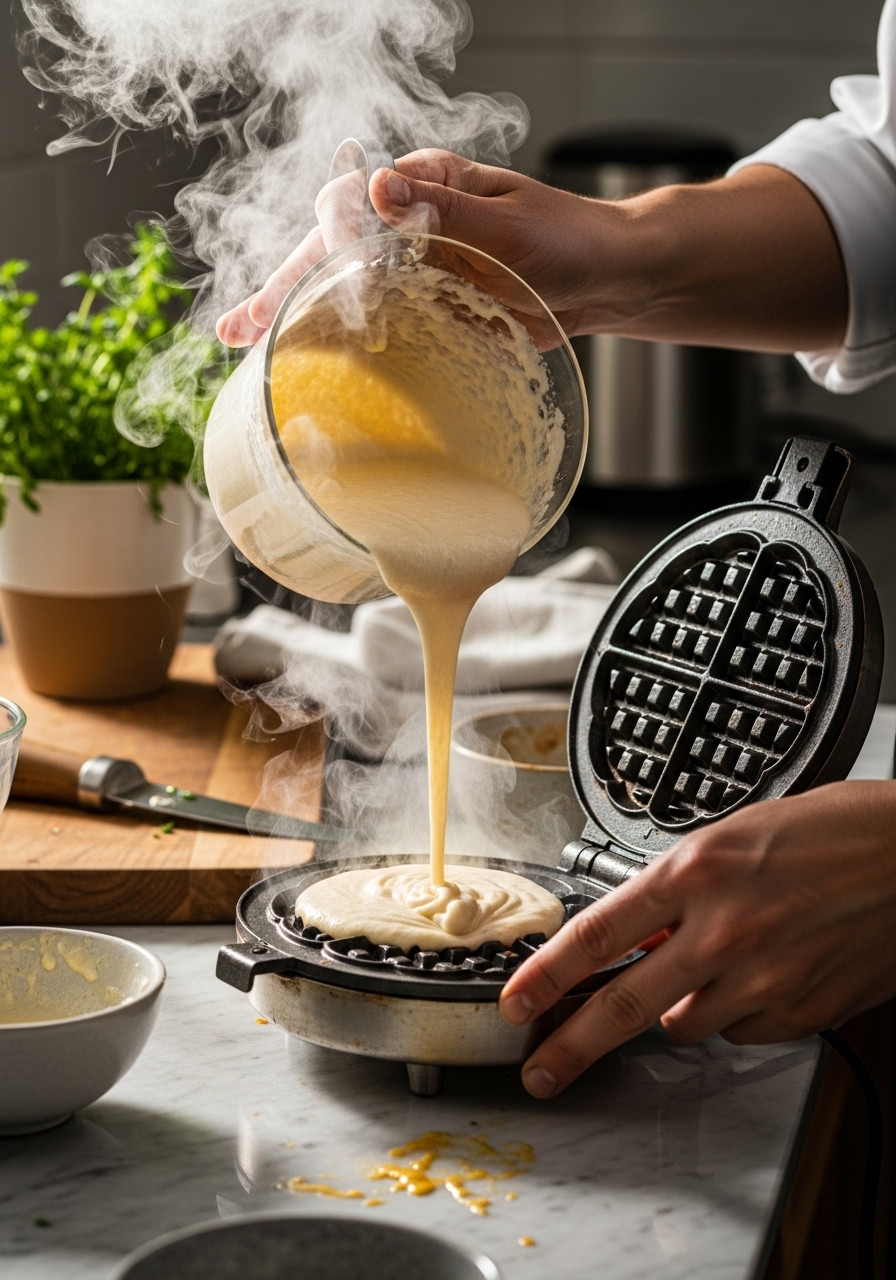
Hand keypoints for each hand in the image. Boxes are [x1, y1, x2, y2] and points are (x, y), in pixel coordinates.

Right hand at [215, 149, 619, 345]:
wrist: (609, 281)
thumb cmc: (570, 241)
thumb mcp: (509, 225)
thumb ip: (445, 209)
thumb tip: (378, 186)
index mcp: (426, 183)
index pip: (352, 203)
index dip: (330, 239)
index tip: (330, 272)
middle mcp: (410, 223)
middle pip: (329, 252)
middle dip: (282, 288)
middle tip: (240, 327)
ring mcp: (416, 269)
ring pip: (343, 289)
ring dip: (296, 315)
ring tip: (246, 343)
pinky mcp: (429, 307)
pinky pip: (378, 323)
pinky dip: (341, 342)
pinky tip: (307, 361)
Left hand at [499, 781, 895, 1097]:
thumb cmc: (832, 831)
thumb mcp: (734, 837)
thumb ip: (678, 889)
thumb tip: (638, 934)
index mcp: (696, 872)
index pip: (597, 935)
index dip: (545, 974)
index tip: (516, 1001)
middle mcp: (722, 931)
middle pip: (624, 1005)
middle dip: (571, 1047)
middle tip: (539, 1072)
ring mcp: (764, 979)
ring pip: (685, 1024)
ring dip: (679, 1007)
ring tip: (718, 964)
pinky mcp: (801, 1012)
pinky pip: (743, 1030)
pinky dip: (739, 1011)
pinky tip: (766, 972)